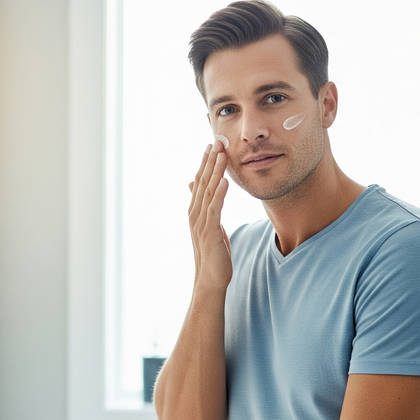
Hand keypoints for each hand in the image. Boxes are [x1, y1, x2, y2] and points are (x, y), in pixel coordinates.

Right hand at [188, 141, 231, 290]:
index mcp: (196, 211)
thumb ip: (205, 206)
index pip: (200, 181)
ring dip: (214, 171)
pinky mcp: (209, 232)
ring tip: (220, 154)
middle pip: (202, 182)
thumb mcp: (209, 226)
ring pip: (207, 191)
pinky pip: (214, 209)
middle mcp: (195, 214)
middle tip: (215, 140)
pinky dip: (219, 193)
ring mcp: (201, 222)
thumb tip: (196, 187)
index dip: (206, 162)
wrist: (211, 278)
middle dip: (210, 161)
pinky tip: (224, 181)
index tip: (212, 144)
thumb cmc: (213, 253)